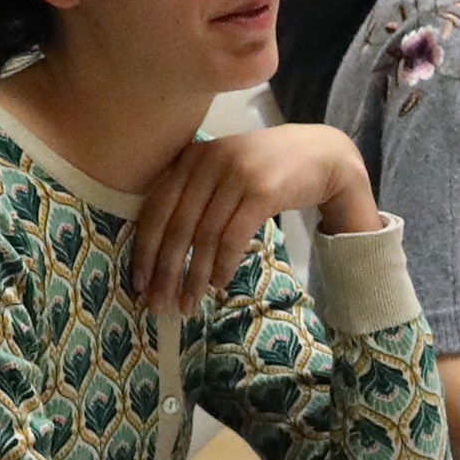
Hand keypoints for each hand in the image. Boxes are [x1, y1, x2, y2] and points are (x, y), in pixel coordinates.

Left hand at [121, 124, 372, 312]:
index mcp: (190, 157)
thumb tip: (161, 247)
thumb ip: (194, 192)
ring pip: (204, 237)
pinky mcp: (262, 192)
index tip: (139, 283)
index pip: (156, 208)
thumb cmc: (267, 169)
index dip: (144, 249)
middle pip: (177, 226)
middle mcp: (208, 162)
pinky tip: (219, 285)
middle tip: (160, 305)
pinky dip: (223, 265)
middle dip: (166, 271)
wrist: (320, 154)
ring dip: (195, 276)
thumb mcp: (223, 169)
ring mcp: (235, 175)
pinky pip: (233, 237)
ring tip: (189, 304)